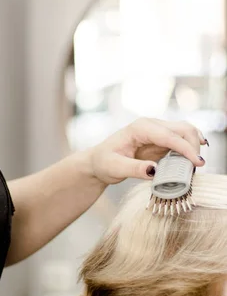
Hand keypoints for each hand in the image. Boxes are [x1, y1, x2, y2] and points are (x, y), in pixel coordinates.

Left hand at [88, 117, 206, 184]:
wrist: (99, 162)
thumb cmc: (104, 162)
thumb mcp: (115, 168)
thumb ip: (134, 169)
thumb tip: (154, 170)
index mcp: (140, 127)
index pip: (169, 135)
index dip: (185, 148)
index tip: (197, 163)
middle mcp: (152, 125)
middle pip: (183, 129)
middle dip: (194, 146)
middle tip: (196, 168)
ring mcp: (158, 131)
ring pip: (186, 132)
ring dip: (194, 147)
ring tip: (195, 166)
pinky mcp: (162, 141)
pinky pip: (182, 142)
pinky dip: (190, 150)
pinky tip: (192, 161)